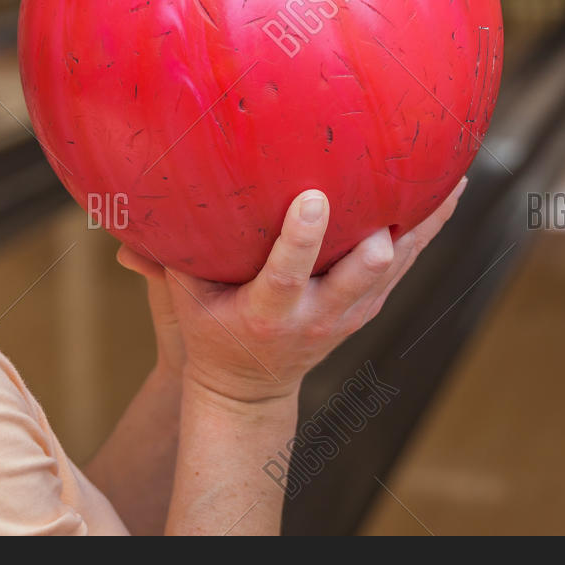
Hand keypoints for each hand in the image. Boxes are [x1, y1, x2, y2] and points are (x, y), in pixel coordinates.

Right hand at [117, 178, 466, 403]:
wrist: (252, 389)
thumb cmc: (210, 331)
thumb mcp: (181, 303)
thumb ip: (158, 264)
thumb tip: (113, 233)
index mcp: (270, 311)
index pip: (288, 274)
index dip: (302, 240)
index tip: (312, 200)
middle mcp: (320, 314)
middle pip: (358, 280)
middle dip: (375, 248)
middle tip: (393, 204)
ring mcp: (352, 311)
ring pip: (397, 268)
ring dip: (423, 227)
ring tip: (451, 175)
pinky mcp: (372, 303)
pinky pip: (410, 260)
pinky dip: (430, 225)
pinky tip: (452, 184)